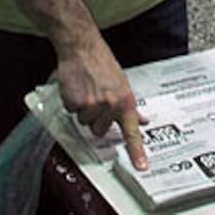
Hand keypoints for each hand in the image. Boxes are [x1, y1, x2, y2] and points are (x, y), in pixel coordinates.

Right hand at [55, 35, 150, 169]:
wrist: (82, 49)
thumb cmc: (102, 64)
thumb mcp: (123, 84)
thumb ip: (131, 106)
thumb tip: (142, 120)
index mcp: (125, 101)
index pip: (132, 131)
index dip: (136, 151)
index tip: (141, 166)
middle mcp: (110, 105)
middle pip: (100, 130)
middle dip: (97, 118)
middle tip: (97, 99)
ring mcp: (92, 105)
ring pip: (85, 123)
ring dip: (84, 110)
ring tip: (87, 91)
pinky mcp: (75, 102)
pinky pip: (72, 113)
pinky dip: (72, 103)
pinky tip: (77, 88)